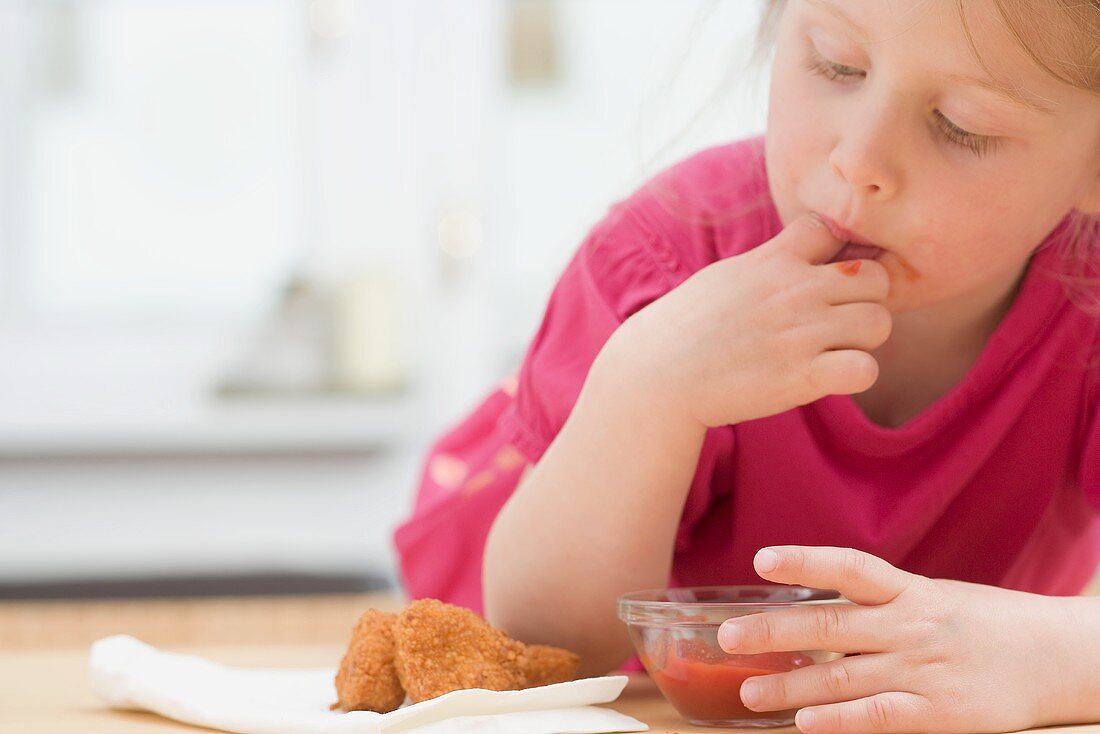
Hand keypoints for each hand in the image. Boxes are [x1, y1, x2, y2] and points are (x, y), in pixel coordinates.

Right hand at [604, 213, 891, 427]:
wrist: (656, 375)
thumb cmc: (684, 328)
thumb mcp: (725, 277)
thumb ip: (768, 262)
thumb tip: (796, 251)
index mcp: (774, 260)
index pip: (833, 228)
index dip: (840, 252)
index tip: (823, 278)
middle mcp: (795, 290)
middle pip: (876, 278)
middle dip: (864, 301)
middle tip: (836, 324)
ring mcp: (801, 332)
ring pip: (879, 323)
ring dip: (862, 341)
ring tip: (830, 352)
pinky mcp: (803, 376)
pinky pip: (866, 369)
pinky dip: (856, 375)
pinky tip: (829, 378)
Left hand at [716, 546, 1068, 732]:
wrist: (1060, 658)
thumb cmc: (989, 625)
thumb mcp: (936, 598)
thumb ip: (882, 605)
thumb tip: (819, 620)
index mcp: (910, 591)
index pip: (850, 568)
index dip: (805, 562)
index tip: (762, 560)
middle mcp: (912, 626)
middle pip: (830, 627)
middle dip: (773, 633)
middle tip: (726, 638)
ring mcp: (924, 670)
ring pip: (843, 678)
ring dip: (790, 686)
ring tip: (749, 691)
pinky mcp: (940, 713)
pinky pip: (879, 717)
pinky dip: (839, 721)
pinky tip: (805, 723)